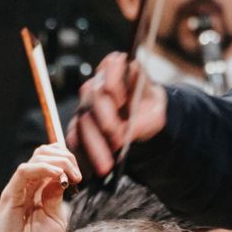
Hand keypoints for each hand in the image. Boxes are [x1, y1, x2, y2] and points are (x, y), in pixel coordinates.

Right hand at [0, 145, 81, 231]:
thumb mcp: (56, 219)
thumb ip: (57, 197)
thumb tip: (61, 177)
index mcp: (40, 188)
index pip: (52, 160)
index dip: (68, 161)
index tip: (78, 177)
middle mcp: (29, 184)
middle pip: (45, 152)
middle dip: (65, 157)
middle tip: (76, 176)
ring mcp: (19, 187)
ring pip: (37, 157)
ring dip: (59, 162)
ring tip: (70, 177)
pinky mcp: (10, 193)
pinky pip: (25, 171)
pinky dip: (43, 168)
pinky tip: (57, 176)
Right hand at [66, 52, 166, 176]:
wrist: (144, 118)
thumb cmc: (150, 109)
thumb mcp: (157, 112)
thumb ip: (143, 120)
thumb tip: (123, 136)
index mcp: (119, 69)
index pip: (111, 66)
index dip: (113, 82)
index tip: (120, 100)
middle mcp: (98, 83)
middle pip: (94, 98)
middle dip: (105, 122)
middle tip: (118, 142)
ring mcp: (86, 103)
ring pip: (82, 121)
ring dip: (94, 145)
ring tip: (106, 166)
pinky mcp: (78, 122)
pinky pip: (74, 136)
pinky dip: (83, 152)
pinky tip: (92, 166)